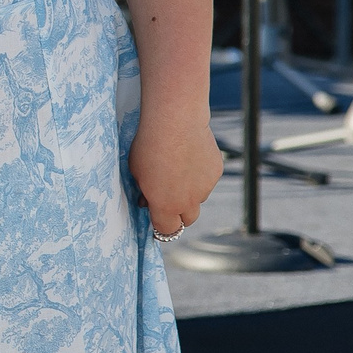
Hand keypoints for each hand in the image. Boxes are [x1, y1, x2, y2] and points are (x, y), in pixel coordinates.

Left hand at [131, 104, 223, 240]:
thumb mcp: (136, 173)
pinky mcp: (216, 171)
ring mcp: (206, 187)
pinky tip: (188, 154)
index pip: (167, 231)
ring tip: (176, 166)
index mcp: (166, 206)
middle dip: (178, 214)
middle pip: (187, 220)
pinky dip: (199, 173)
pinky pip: (206, 179)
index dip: (161, 227)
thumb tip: (147, 201)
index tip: (156, 221)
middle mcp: (189, 202)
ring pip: (198, 196)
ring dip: (189, 190)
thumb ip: (144, 192)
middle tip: (167, 198)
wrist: (175, 122)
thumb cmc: (148, 146)